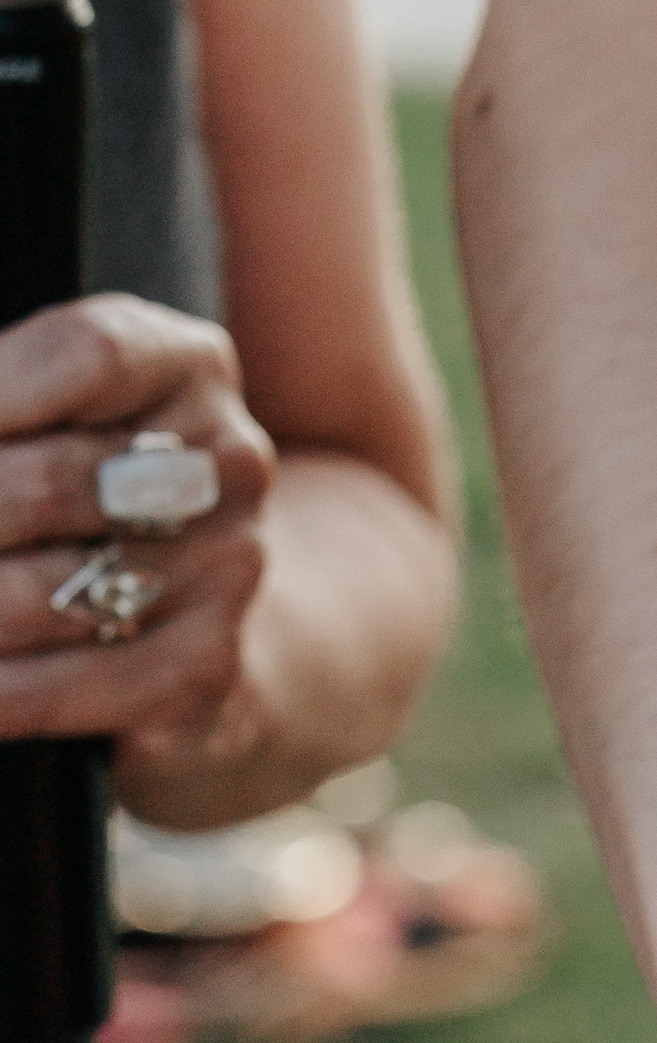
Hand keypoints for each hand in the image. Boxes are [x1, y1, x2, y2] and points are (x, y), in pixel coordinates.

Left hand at [0, 298, 275, 793]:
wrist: (199, 635)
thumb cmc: (88, 501)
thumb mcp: (54, 416)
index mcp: (185, 367)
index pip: (88, 356)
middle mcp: (226, 466)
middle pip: (54, 482)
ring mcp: (226, 574)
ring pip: (43, 593)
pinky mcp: (202, 675)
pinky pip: (61, 686)